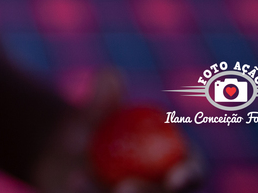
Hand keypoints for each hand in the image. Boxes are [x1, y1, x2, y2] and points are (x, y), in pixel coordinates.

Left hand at [31, 69, 203, 192]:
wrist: (64, 149)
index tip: (173, 176)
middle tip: (124, 188)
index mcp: (176, 160)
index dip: (189, 175)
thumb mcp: (93, 109)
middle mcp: (163, 187)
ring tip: (77, 178)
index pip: (193, 171)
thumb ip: (103, 95)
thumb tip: (111, 76)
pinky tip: (72, 182)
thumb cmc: (92, 123)